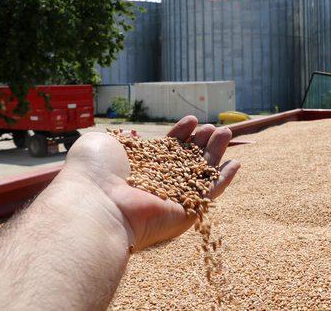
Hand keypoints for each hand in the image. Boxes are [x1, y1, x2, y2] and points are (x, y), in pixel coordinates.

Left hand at [61, 116, 240, 249]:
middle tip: (212, 127)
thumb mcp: (103, 143)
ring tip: (225, 133)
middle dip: (200, 142)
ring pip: (200, 173)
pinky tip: (235, 163)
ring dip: (215, 153)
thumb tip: (129, 135)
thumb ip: (121, 138)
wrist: (98, 202)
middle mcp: (156, 183)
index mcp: (137, 168)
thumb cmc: (94, 171)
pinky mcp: (187, 211)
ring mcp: (172, 198)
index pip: (165, 149)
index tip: (192, 120)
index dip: (180, 134)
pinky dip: (223, 179)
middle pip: (185, 160)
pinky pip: (210, 194)